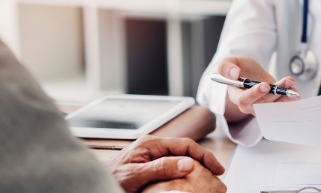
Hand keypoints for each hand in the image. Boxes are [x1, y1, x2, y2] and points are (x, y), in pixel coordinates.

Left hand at [106, 135, 224, 192]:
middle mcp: (153, 148)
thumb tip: (187, 163)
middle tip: (217, 176)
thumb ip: (161, 167)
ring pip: (180, 159)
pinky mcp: (151, 166)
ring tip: (207, 179)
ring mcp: (152, 157)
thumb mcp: (136, 175)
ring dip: (195, 168)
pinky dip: (184, 174)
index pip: (185, 144)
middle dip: (203, 162)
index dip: (204, 156)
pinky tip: (189, 182)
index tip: (217, 168)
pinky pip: (172, 167)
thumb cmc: (110, 180)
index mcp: (151, 144)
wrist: (93, 186)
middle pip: (186, 151)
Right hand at [219, 57, 298, 120]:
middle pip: (262, 104)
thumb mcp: (229, 62)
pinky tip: (295, 91)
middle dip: (275, 94)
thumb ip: (226, 67)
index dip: (254, 94)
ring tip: (293, 89)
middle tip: (286, 84)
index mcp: (236, 95)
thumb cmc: (239, 67)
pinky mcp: (271, 104)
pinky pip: (280, 105)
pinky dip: (288, 99)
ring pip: (273, 106)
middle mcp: (248, 104)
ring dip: (285, 98)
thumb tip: (234, 74)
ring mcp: (261, 106)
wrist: (250, 71)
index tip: (265, 86)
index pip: (243, 99)